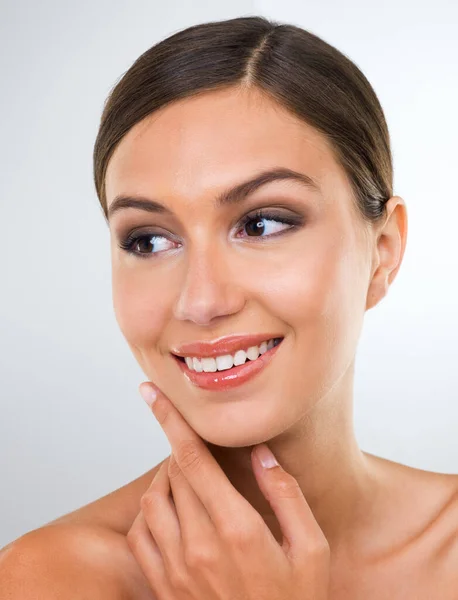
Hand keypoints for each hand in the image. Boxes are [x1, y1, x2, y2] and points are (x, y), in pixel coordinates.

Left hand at [126, 382, 329, 599]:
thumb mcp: (312, 549)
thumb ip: (286, 494)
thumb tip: (262, 453)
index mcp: (236, 528)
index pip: (192, 459)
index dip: (170, 420)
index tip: (152, 394)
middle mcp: (198, 546)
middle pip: (170, 473)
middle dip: (178, 449)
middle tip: (198, 448)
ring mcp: (176, 570)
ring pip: (151, 500)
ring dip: (165, 479)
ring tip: (188, 478)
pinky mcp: (165, 589)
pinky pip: (140, 536)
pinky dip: (149, 513)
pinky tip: (171, 512)